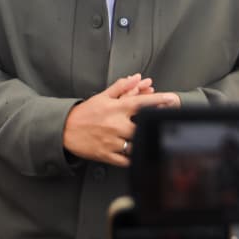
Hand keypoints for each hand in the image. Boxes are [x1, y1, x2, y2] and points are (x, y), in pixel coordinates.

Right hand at [62, 74, 181, 166]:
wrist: (65, 130)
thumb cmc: (85, 113)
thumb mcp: (102, 97)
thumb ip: (121, 87)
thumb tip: (136, 78)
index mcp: (116, 108)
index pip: (142, 103)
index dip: (159, 101)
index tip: (173, 100)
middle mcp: (116, 124)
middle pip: (143, 126)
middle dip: (152, 124)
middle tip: (162, 123)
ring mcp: (112, 141)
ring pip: (136, 144)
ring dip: (142, 141)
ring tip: (147, 138)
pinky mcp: (107, 155)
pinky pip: (126, 160)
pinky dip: (133, 158)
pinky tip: (137, 153)